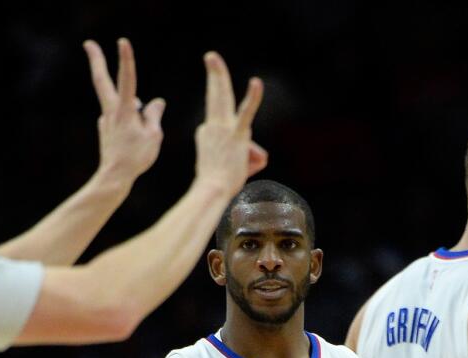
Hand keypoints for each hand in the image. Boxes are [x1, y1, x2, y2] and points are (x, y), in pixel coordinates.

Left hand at [84, 38, 164, 183]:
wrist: (114, 177)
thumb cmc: (136, 157)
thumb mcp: (154, 135)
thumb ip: (154, 114)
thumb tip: (156, 101)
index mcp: (125, 110)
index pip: (127, 79)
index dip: (126, 60)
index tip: (123, 42)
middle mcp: (111, 111)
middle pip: (102, 81)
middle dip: (96, 60)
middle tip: (88, 43)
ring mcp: (106, 120)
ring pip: (122, 106)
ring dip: (134, 113)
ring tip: (139, 141)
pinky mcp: (106, 129)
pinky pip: (122, 120)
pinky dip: (132, 124)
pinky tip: (135, 142)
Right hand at [194, 52, 266, 195]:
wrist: (212, 190)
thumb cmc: (219, 184)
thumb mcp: (228, 166)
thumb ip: (246, 155)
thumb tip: (261, 155)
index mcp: (206, 132)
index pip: (222, 124)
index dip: (235, 144)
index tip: (231, 164)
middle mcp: (212, 126)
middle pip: (214, 96)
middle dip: (213, 75)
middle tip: (211, 57)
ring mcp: (224, 128)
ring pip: (222, 97)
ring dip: (217, 75)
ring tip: (212, 57)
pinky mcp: (238, 135)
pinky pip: (246, 112)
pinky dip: (252, 98)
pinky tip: (256, 82)